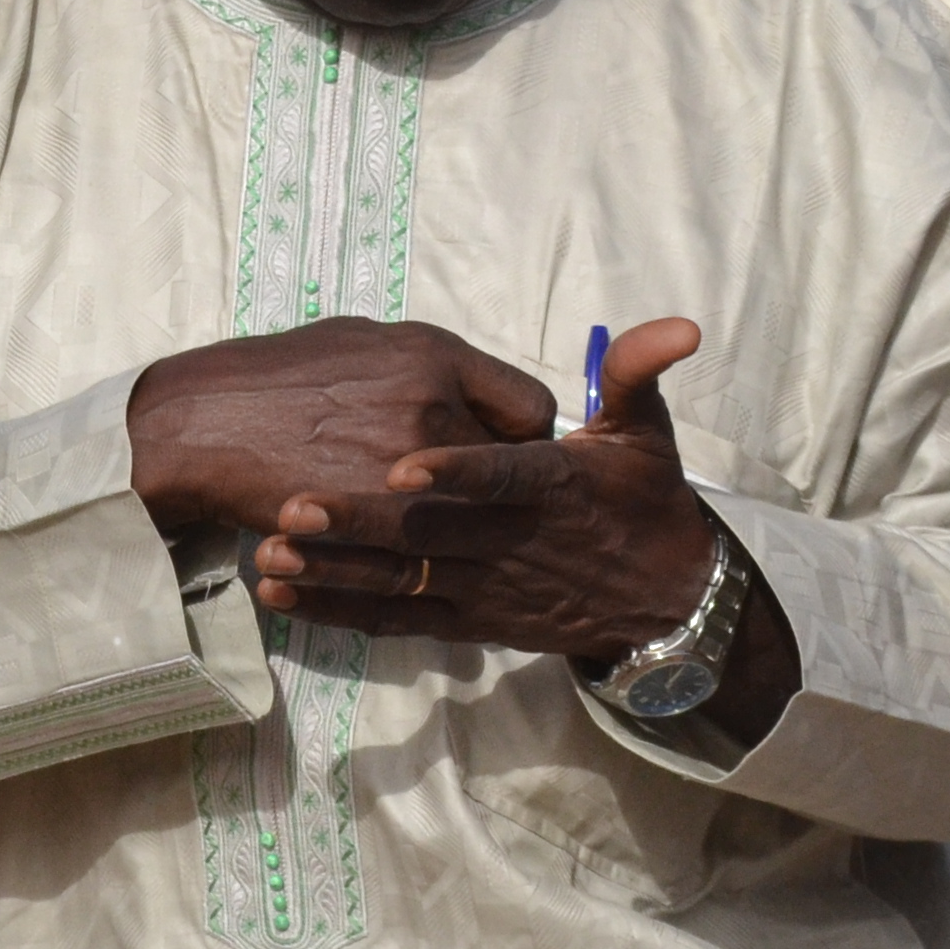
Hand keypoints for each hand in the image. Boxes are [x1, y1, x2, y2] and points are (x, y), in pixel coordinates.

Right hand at [126, 317, 562, 542]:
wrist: (202, 426)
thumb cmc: (280, 375)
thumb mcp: (364, 340)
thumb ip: (432, 365)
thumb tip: (474, 390)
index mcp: (436, 356)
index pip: (533, 409)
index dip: (524, 435)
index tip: (506, 449)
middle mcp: (433, 408)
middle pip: (515, 471)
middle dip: (502, 489)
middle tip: (483, 499)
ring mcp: (406, 474)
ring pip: (478, 520)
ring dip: (472, 529)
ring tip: (452, 530)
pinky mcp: (375, 526)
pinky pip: (431, 551)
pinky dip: (429, 555)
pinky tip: (408, 549)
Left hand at [251, 318, 719, 661]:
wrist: (661, 599)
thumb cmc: (643, 503)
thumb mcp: (647, 436)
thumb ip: (638, 375)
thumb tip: (678, 326)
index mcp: (551, 488)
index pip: (502, 477)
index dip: (456, 472)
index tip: (402, 464)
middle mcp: (511, 542)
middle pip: (429, 534)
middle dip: (360, 522)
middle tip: (293, 505)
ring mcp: (483, 587)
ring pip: (401, 582)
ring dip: (334, 572)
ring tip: (271, 553)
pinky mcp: (466, 622)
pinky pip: (395, 619)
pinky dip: (338, 610)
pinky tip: (282, 595)